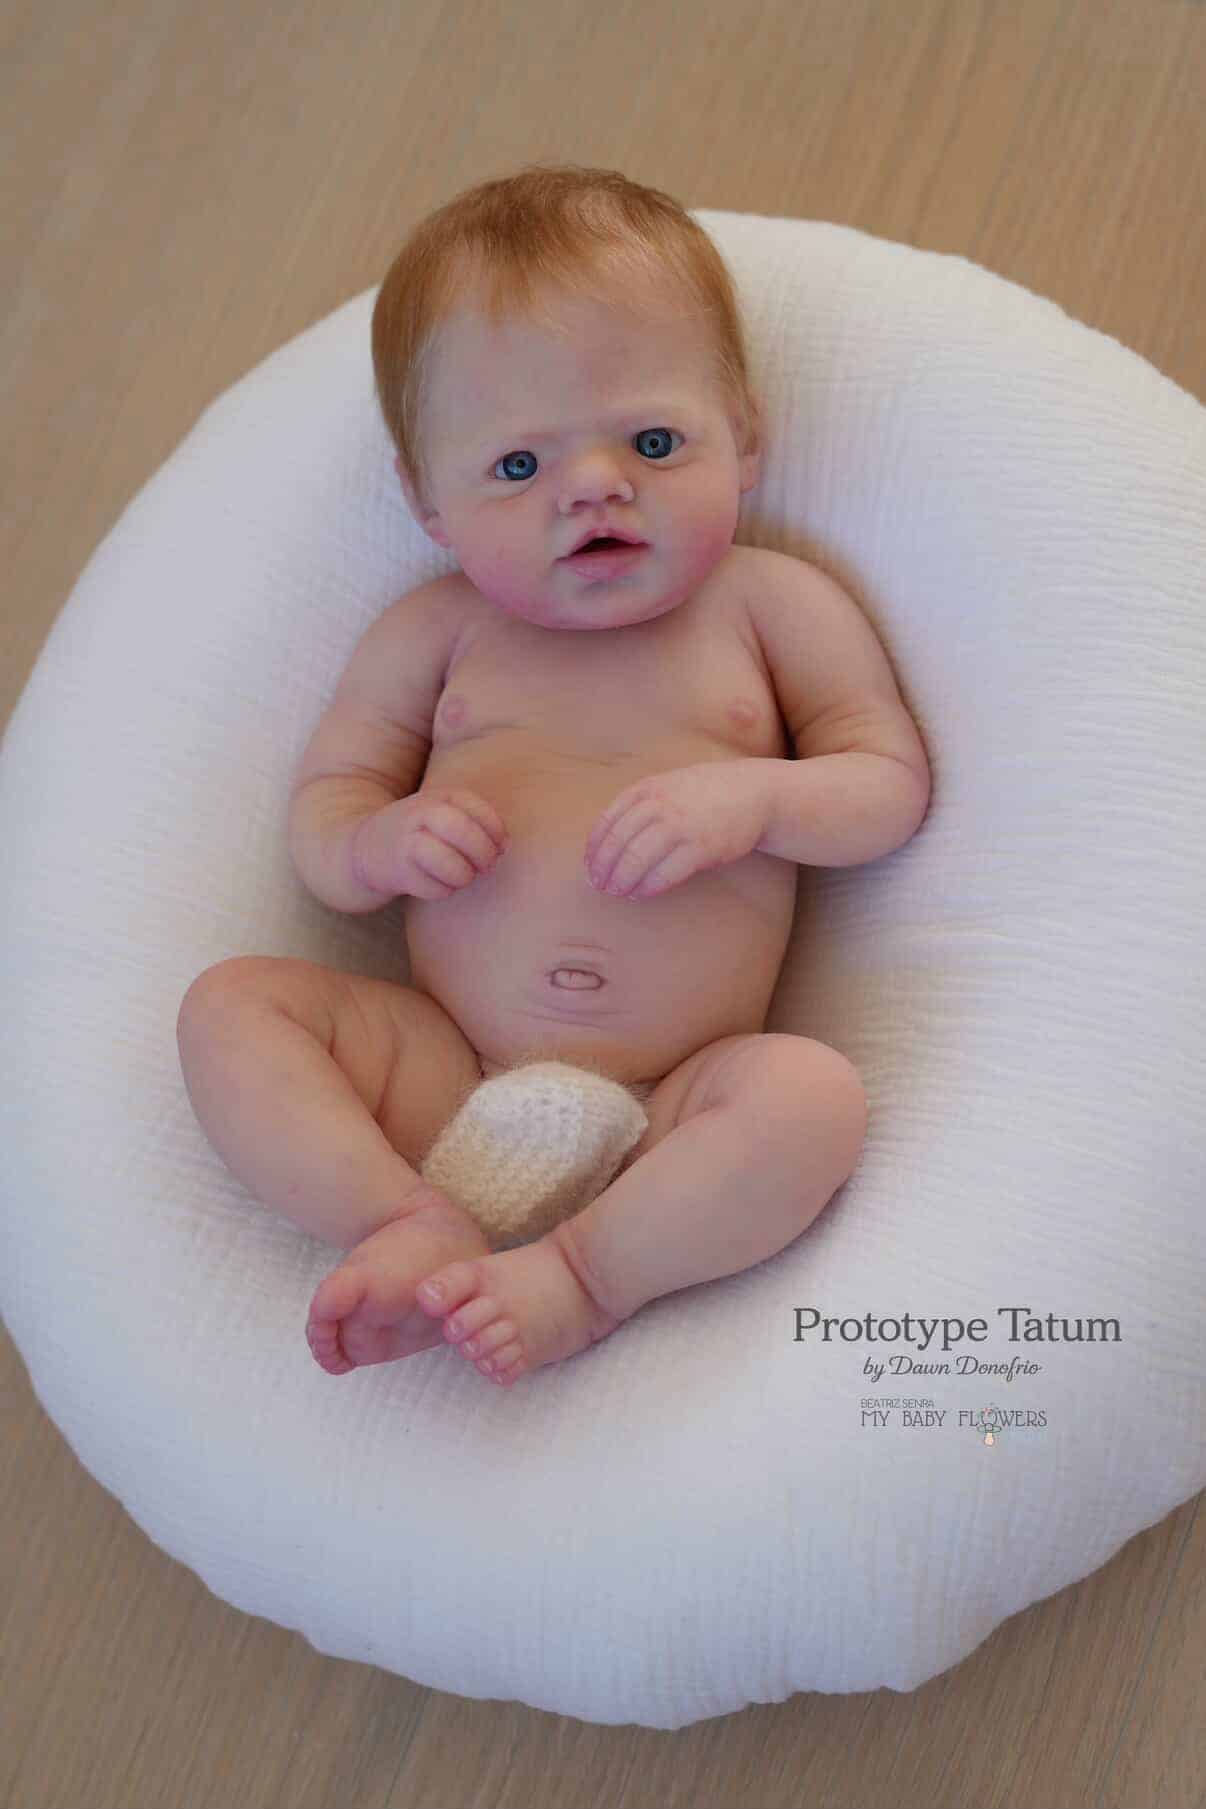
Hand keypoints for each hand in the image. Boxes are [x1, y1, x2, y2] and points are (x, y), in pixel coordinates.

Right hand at [355, 789, 508, 900]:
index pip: (480, 811)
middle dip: (483, 855)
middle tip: (485, 867)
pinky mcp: (397, 870)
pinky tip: (437, 884)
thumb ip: (478, 824)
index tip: (499, 847)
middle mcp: (421, 813)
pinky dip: (443, 891)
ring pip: (452, 865)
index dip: (497, 833)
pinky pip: (435, 889)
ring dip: (464, 876)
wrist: (365, 847)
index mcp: (440, 796)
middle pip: (464, 832)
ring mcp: (406, 841)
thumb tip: (504, 848)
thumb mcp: (447, 815)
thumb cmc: (420, 833)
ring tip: (460, 876)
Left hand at [584, 761, 771, 899]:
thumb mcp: (668, 785)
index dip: (595, 848)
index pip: (608, 821)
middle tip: (600, 886)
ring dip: (623, 879)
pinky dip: (648, 886)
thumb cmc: (706, 793)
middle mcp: (660, 804)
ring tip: (618, 891)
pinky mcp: (701, 847)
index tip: (590, 866)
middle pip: (618, 842)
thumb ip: (641, 803)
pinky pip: (665, 872)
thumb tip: (610, 837)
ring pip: (637, 858)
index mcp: (647, 788)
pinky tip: (641, 893)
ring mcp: (681, 825)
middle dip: (605, 868)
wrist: (754, 792)